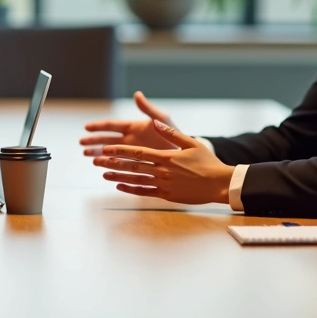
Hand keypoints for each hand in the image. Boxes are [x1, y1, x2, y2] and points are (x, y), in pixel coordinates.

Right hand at [80, 91, 178, 156]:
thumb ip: (148, 109)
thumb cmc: (174, 135)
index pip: (112, 126)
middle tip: (81, 144)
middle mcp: (130, 140)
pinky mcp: (136, 163)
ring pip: (111, 153)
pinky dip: (110, 165)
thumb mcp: (161, 120)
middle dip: (94, 141)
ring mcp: (132, 152)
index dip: (99, 127)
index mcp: (133, 127)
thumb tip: (137, 94)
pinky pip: (120, 164)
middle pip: (107, 140)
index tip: (86, 127)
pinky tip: (101, 168)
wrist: (183, 154)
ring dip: (98, 154)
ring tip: (88, 157)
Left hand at [92, 121, 234, 204]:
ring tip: (104, 173)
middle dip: (113, 163)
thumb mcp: (191, 142)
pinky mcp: (167, 195)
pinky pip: (145, 192)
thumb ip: (170, 134)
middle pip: (133, 166)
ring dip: (118, 176)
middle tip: (97, 160)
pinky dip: (131, 189)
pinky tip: (120, 186)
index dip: (120, 151)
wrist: (219, 183)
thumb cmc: (207, 162)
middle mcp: (162, 171)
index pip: (138, 152)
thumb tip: (154, 122)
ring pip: (136, 180)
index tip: (107, 148)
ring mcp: (164, 184)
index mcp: (166, 156)